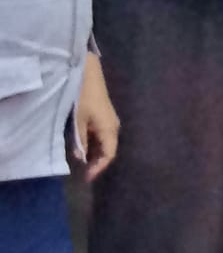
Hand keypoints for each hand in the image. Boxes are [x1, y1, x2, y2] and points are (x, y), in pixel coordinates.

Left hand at [73, 52, 118, 180]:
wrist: (87, 73)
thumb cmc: (83, 97)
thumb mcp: (78, 121)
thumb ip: (80, 141)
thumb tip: (81, 158)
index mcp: (110, 129)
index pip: (109, 155)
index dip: (99, 168)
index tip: (86, 179)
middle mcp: (114, 126)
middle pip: (108, 150)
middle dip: (97, 163)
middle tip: (83, 173)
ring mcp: (110, 120)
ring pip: (105, 143)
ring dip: (95, 153)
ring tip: (82, 162)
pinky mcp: (105, 116)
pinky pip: (102, 135)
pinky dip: (94, 144)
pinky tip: (84, 146)